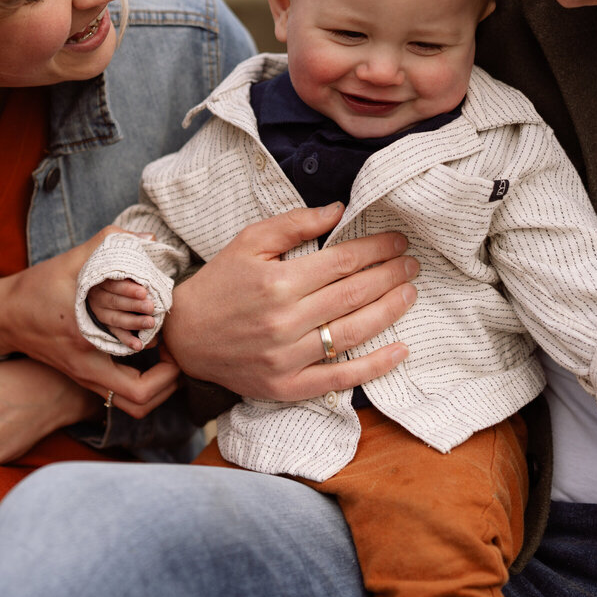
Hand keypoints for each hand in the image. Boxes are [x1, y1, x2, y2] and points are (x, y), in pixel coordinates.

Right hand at [0, 228, 178, 417]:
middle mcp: (87, 371)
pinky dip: (140, 379)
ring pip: (131, 404)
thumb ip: (108, 244)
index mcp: (89, 350)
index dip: (166, 373)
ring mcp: (84, 376)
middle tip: (178, 357)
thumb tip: (146, 237)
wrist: (0, 315)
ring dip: (156, 387)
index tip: (175, 345)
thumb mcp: (70, 263)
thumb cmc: (33, 290)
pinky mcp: (82, 372)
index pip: (138, 388)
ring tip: (167, 358)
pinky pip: (118, 390)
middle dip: (167, 385)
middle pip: (139, 405)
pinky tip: (147, 350)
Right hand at [162, 202, 417, 401]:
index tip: (398, 241)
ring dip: (389, 311)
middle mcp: (285, 320)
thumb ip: (295, 224)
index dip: (377, 249)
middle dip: (390, 275)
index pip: (343, 262)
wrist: (183, 336)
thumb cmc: (219, 283)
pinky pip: (339, 378)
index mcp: (278, 282)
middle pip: (353, 294)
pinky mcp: (286, 386)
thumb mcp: (249, 241)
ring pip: (352, 332)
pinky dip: (373, 367)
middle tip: (413, 264)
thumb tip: (340, 210)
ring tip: (410, 293)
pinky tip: (400, 351)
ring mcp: (287, 357)